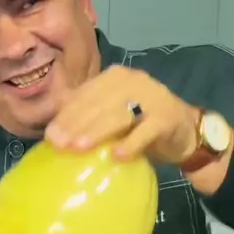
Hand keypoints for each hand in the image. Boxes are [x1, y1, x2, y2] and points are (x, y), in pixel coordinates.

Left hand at [46, 65, 199, 164]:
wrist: (184, 130)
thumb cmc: (140, 124)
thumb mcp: (112, 115)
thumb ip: (88, 117)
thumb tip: (53, 132)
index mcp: (114, 77)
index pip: (85, 94)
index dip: (66, 115)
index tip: (49, 136)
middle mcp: (132, 81)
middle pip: (98, 103)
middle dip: (76, 124)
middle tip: (59, 144)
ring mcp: (151, 97)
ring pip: (119, 114)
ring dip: (98, 131)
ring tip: (79, 147)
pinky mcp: (167, 117)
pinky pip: (147, 130)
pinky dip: (132, 143)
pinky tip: (118, 156)